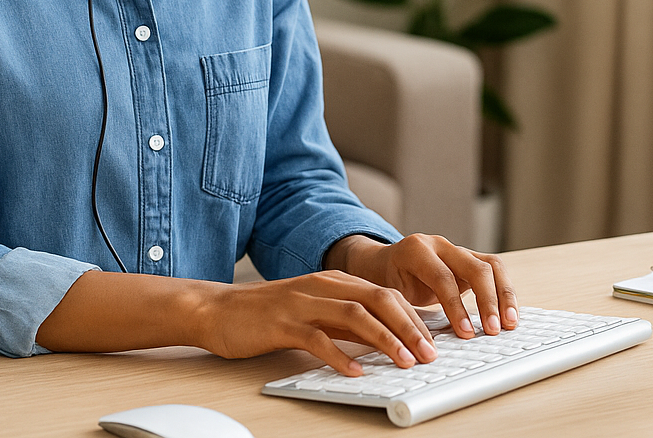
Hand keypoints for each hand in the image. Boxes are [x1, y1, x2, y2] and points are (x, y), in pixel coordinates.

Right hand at [195, 271, 437, 375]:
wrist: (218, 310)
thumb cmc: (267, 315)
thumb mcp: (315, 313)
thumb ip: (347, 323)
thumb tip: (386, 341)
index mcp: (335, 281)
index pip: (386, 294)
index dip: (414, 318)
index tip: (434, 341)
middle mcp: (323, 286)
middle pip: (379, 299)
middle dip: (410, 327)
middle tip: (429, 354)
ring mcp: (303, 302)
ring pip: (355, 315)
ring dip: (385, 339)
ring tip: (404, 361)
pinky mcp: (282, 323)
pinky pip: (317, 338)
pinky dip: (340, 355)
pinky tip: (355, 371)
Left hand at [327, 233, 518, 338]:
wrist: (381, 262)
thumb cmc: (382, 282)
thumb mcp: (386, 294)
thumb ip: (404, 311)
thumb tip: (422, 344)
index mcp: (415, 250)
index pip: (443, 278)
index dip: (457, 307)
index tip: (466, 333)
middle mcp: (440, 245)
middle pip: (475, 267)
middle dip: (488, 301)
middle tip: (493, 330)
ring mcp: (457, 250)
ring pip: (492, 266)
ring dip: (504, 296)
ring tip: (510, 324)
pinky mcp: (470, 259)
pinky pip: (494, 271)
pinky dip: (504, 292)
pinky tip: (508, 314)